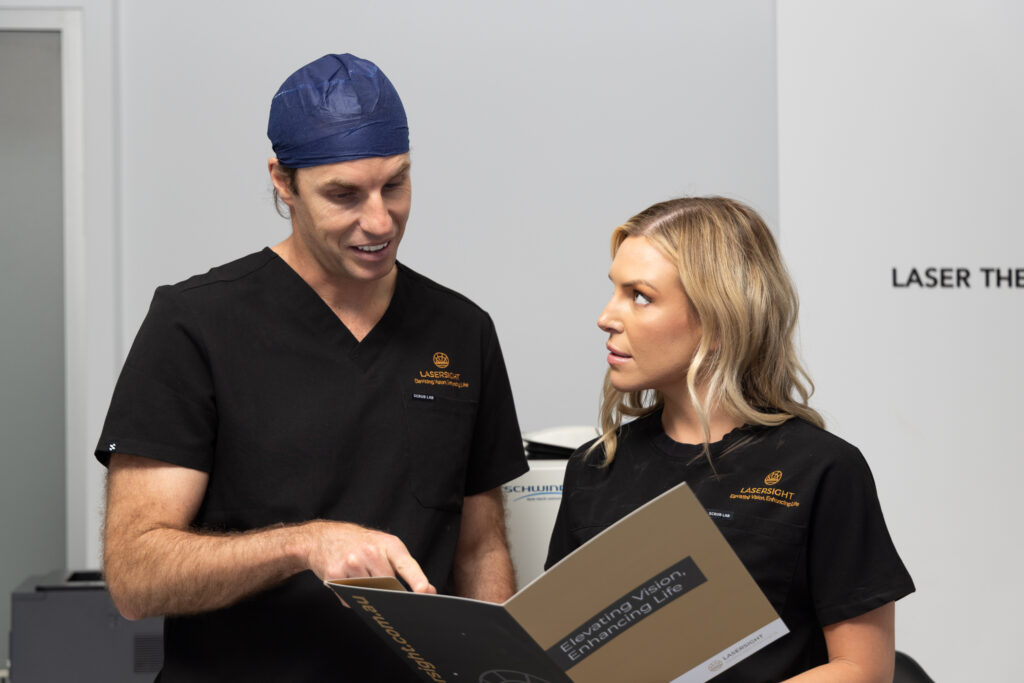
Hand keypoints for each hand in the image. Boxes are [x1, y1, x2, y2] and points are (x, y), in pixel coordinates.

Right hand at [301, 520, 435, 593]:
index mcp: (389, 544)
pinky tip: (347, 580)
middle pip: (388, 585)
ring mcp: (351, 563)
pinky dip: (351, 596)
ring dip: (366, 593)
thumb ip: (406, 568)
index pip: (406, 565)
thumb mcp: (385, 546)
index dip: (417, 580)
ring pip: (369, 593)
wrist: (323, 537)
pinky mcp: (335, 575)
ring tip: (359, 575)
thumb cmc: (360, 543)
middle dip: (387, 590)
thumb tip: (428, 592)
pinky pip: (350, 598)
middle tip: (377, 580)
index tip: (424, 592)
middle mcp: (370, 551)